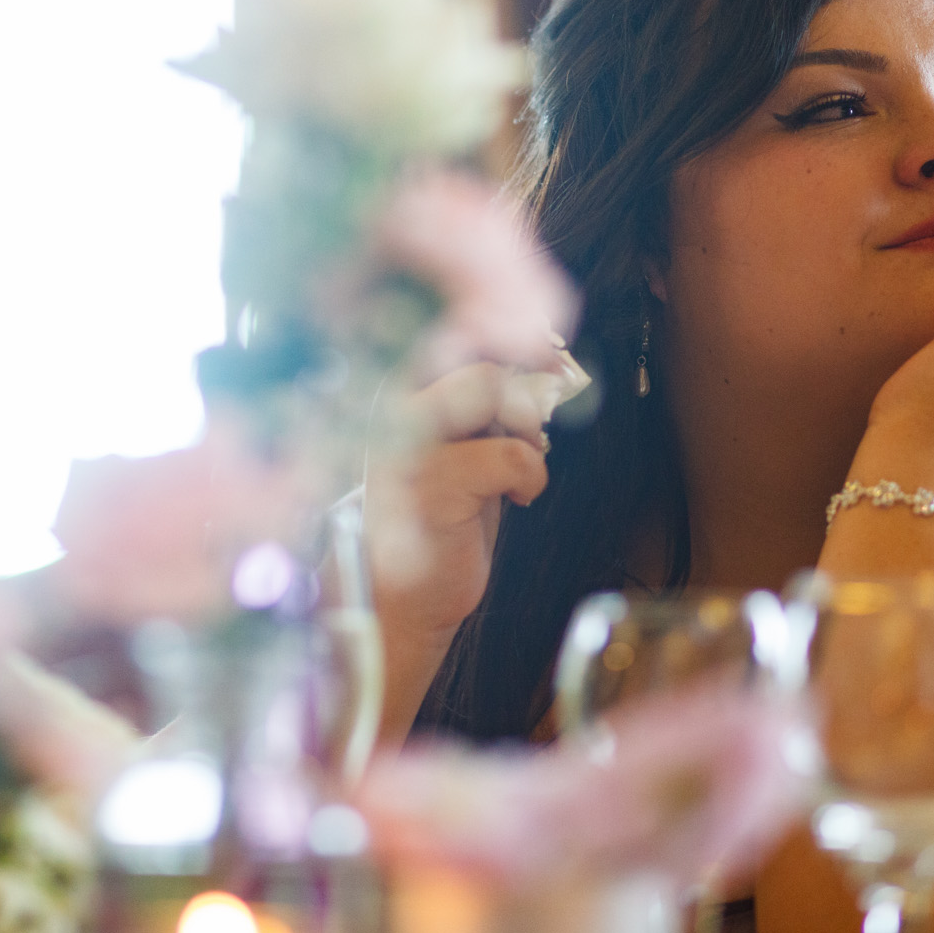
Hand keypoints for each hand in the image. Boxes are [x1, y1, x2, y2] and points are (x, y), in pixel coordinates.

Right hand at [365, 362, 547, 742]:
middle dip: (522, 388)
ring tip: (522, 463)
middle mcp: (388, 407)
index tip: (545, 359)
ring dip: (524, 426)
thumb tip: (539, 363)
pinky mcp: (432, 483)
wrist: (398, 600)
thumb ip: (482, 406)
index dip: (507, 335)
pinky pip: (510, 454)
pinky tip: (518, 499)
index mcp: (390, 392)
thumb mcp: (457, 449)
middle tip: (532, 430)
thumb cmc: (432, 523)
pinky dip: (531, 475)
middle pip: (474, 352)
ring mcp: (406, 441)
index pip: (449, 331)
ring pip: (489, 386)